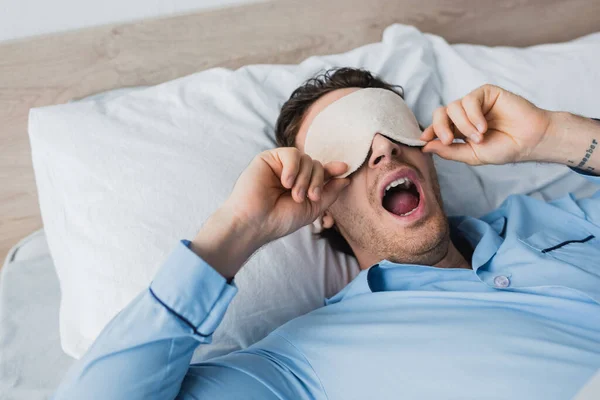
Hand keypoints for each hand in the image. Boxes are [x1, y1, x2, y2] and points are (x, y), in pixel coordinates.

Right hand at [224, 148, 349, 242]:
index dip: (333, 168)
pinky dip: (292, 168)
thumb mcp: (312, 208)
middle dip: (317, 181)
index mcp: (301, 184)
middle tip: (309, 197)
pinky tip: (285, 182)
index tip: (344, 168)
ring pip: (306, 159)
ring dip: (305, 179)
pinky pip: (291, 153)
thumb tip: (346, 179)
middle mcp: (291, 173)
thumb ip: (330, 193)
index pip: (321, 171)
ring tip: (294, 195)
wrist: (256, 223)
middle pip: (316, 164)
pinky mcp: (268, 158)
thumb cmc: (281, 219)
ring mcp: (280, 165)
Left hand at [420, 84, 551, 164]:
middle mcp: (464, 115)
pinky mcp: (486, 93)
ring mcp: (474, 103)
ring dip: (464, 125)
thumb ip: (449, 151)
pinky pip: (469, 99)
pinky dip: (473, 115)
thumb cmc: (504, 148)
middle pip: (440, 113)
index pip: (436, 126)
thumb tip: (425, 147)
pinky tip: (484, 127)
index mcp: (458, 129)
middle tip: (449, 140)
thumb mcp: (472, 155)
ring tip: (480, 137)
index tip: (423, 140)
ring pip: (454, 107)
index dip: (429, 131)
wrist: (529, 140)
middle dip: (440, 127)